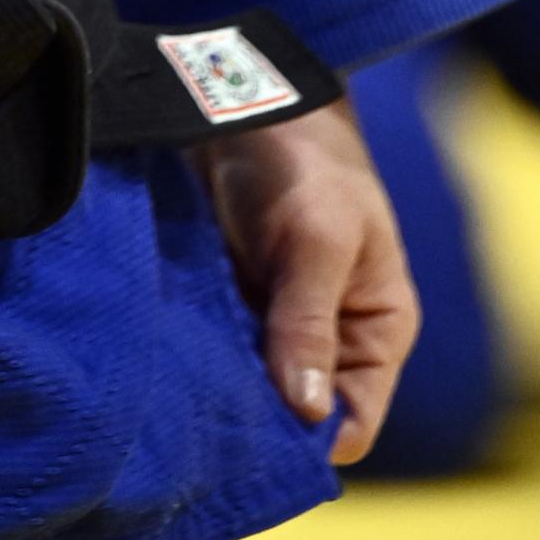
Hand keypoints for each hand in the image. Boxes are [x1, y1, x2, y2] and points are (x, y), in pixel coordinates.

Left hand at [188, 96, 418, 465]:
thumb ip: (309, 323)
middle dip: (258, 420)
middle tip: (204, 422)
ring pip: (251, 386)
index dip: (312, 440)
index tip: (259, 444)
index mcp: (375, 330)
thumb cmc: (303, 160)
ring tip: (179, 394)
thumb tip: (307, 415)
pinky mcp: (230, 300)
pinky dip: (195, 358)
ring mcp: (276, 321)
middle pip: (298, 413)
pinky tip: (165, 363)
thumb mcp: (317, 238)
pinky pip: (216, 350)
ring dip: (220, 389)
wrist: (242, 94)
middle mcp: (330, 338)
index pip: (354, 420)